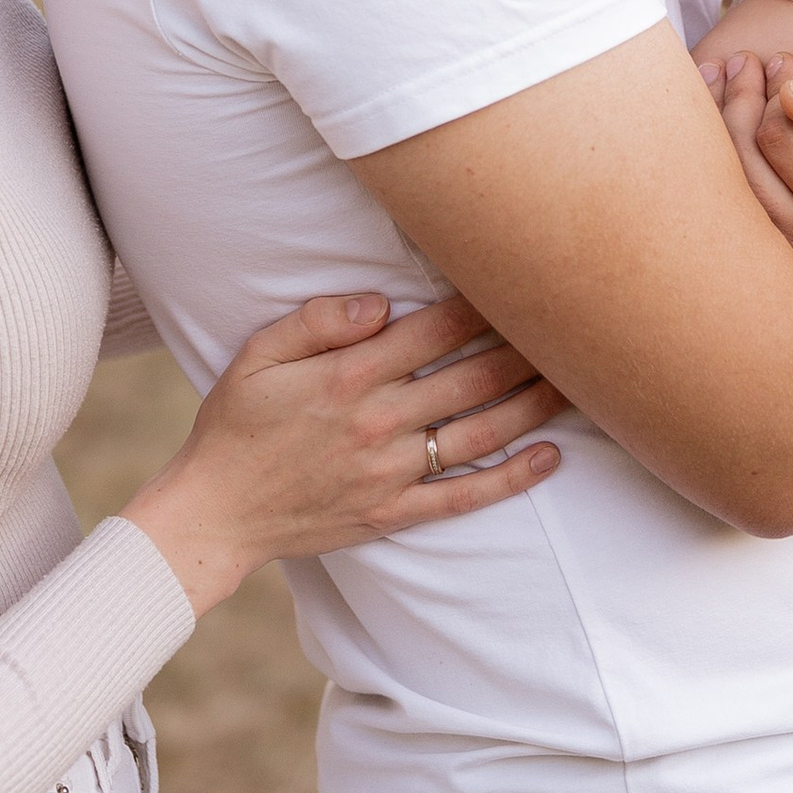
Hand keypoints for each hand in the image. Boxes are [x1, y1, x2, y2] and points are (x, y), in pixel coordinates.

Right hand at [123, 293, 562, 614]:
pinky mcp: (393, 513)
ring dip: (532, 405)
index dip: (482, 304)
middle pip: (472, 378)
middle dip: (525, 348)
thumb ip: (317, 320)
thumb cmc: (235, 424)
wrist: (215, 512)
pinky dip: (512, 480)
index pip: (434, 330)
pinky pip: (463, 497)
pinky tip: (550, 457)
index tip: (520, 278)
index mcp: (348, 377)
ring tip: (577, 379)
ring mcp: (390, 472)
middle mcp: (378, 422)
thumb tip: (381, 303)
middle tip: (569, 323)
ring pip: (480, 434)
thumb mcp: (257, 355)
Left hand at [703, 51, 792, 262]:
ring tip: (722, 74)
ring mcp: (774, 253)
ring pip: (721, 178)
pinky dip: (707, 147)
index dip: (777, 88)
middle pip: (743, 155)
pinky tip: (710, 108)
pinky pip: (716, 196)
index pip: (782, 133)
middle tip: (744, 61)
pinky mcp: (750, 254)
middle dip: (739, 97)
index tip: (782, 61)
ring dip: (715, 117)